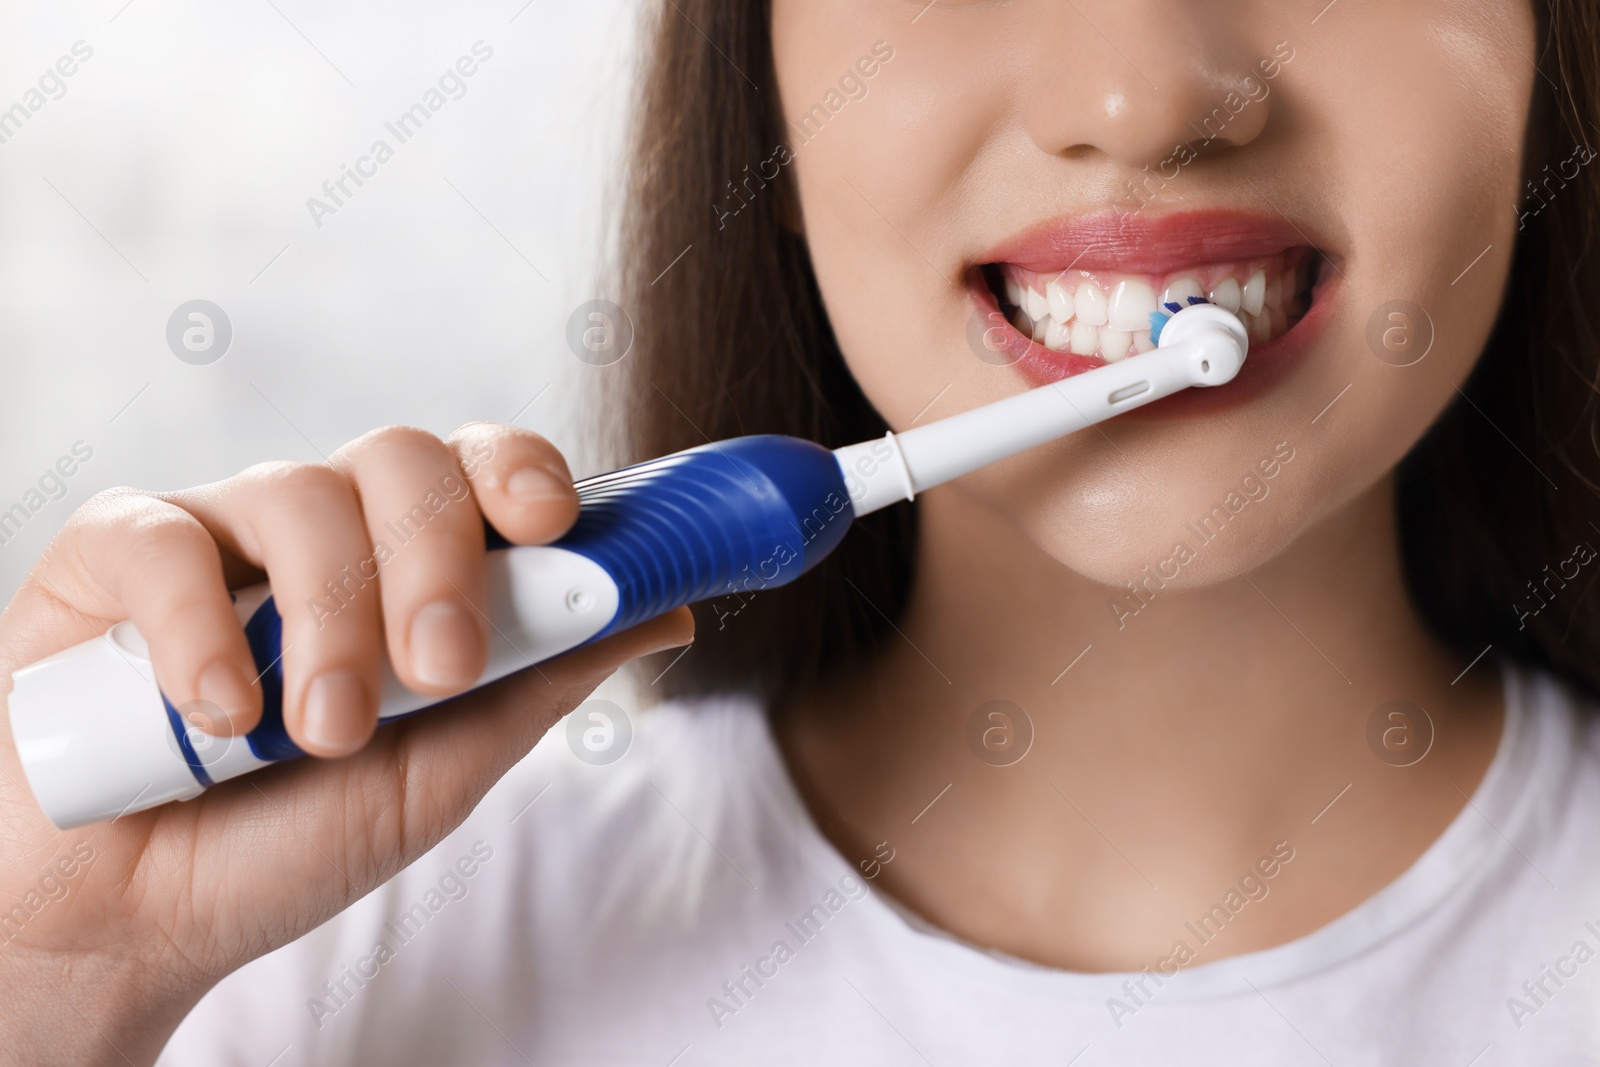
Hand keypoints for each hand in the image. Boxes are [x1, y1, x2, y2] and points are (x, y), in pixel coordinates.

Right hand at [0, 423, 692, 1066]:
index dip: (521, 472)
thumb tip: (673, 607)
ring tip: (323, 736)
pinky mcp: (111, 556)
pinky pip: (164, 540)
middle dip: (437, 562)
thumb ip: (547, 674)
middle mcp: (324, 525)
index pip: (478, 467)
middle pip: (401, 459)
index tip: (550, 525)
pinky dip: (199, 627)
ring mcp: (220, 530)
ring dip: (331, 624)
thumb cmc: (300, 830)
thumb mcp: (450, 762)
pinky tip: (218, 713)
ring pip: (300, 495)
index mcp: (409, 558)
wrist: (146, 912)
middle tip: (441, 672)